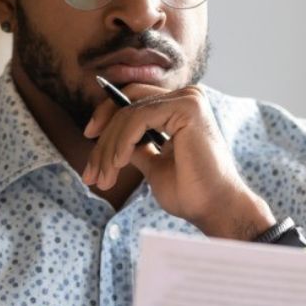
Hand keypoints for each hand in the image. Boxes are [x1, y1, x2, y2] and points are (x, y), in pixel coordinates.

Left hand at [82, 83, 275, 239]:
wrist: (216, 209)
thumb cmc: (191, 192)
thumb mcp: (154, 165)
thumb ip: (137, 147)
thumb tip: (111, 140)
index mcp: (180, 108)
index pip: (133, 101)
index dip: (106, 118)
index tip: (88, 141)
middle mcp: (187, 97)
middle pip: (126, 102)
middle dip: (102, 137)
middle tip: (90, 173)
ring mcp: (188, 99)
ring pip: (128, 113)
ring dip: (108, 148)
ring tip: (103, 178)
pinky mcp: (186, 108)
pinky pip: (137, 118)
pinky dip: (121, 142)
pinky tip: (117, 165)